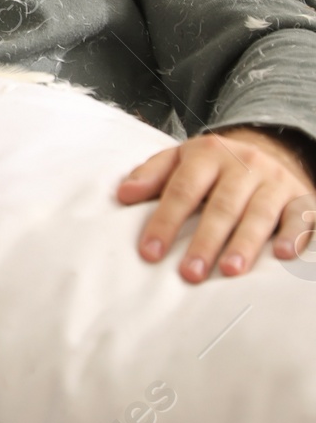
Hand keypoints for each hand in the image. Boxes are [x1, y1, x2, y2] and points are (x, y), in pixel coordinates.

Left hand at [117, 125, 315, 279]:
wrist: (268, 148)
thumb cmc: (213, 167)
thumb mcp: (179, 160)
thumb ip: (151, 175)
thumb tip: (123, 194)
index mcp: (208, 154)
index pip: (182, 189)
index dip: (166, 222)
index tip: (150, 253)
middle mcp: (245, 164)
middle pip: (222, 205)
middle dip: (205, 241)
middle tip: (190, 274)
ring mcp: (275, 180)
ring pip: (260, 212)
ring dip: (245, 243)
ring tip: (230, 271)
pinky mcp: (301, 196)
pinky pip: (301, 215)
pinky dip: (294, 233)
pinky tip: (282, 254)